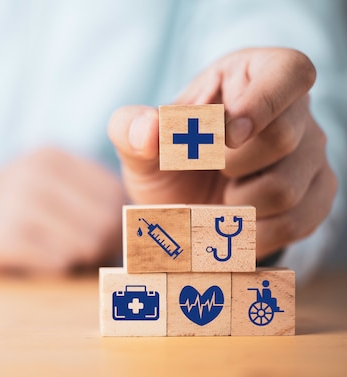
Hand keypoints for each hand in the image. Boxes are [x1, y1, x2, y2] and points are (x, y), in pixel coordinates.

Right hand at [0, 148, 124, 274]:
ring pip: (84, 244)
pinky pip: (54, 263)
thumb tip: (134, 231)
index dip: (118, 224)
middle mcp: (35, 172)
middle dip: (103, 247)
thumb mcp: (40, 185)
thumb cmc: (4, 209)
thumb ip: (84, 198)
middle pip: (106, 220)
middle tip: (84, 256)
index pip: (115, 194)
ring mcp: (15, 201)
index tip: (105, 240)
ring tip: (59, 257)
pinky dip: (53, 269)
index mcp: (51, 156)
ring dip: (78, 260)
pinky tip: (37, 262)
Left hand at [108, 48, 336, 259]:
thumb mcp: (139, 143)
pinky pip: (294, 223)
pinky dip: (250, 233)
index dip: (262, 103)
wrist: (185, 207)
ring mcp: (311, 154)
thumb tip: (148, 128)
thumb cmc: (166, 160)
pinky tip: (232, 222)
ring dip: (234, 203)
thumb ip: (131, 128)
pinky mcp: (317, 195)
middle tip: (207, 167)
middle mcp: (294, 111)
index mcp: (251, 75)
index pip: (290, 71)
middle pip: (283, 137)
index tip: (227, 135)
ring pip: (285, 189)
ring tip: (219, 193)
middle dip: (229, 164)